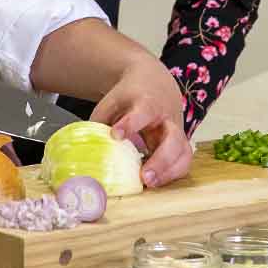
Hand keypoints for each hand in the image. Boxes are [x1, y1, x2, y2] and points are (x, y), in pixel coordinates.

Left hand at [90, 58, 190, 187]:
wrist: (155, 83)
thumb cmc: (131, 96)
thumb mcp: (112, 102)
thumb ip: (100, 124)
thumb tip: (84, 151)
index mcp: (148, 102)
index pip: (143, 112)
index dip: (130, 124)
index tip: (116, 135)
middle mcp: (166, 118)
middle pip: (173, 138)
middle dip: (161, 159)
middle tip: (144, 177)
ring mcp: (176, 132)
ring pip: (183, 152)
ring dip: (169, 172)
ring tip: (150, 185)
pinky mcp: (180, 144)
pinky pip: (183, 162)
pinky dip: (172, 175)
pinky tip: (156, 183)